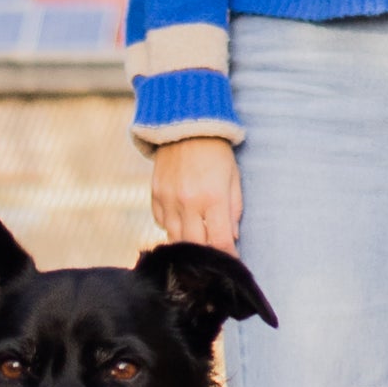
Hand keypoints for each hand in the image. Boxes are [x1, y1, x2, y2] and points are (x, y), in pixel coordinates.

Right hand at [150, 134, 242, 249]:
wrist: (185, 123)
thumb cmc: (216, 152)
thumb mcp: (233, 177)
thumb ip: (233, 209)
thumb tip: (232, 238)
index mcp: (212, 198)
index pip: (219, 242)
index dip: (227, 257)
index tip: (232, 263)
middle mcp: (188, 202)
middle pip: (194, 246)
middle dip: (206, 256)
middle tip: (214, 258)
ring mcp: (168, 199)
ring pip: (175, 239)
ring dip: (187, 244)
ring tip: (198, 243)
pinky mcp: (154, 194)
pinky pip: (161, 223)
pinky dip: (172, 227)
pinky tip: (182, 221)